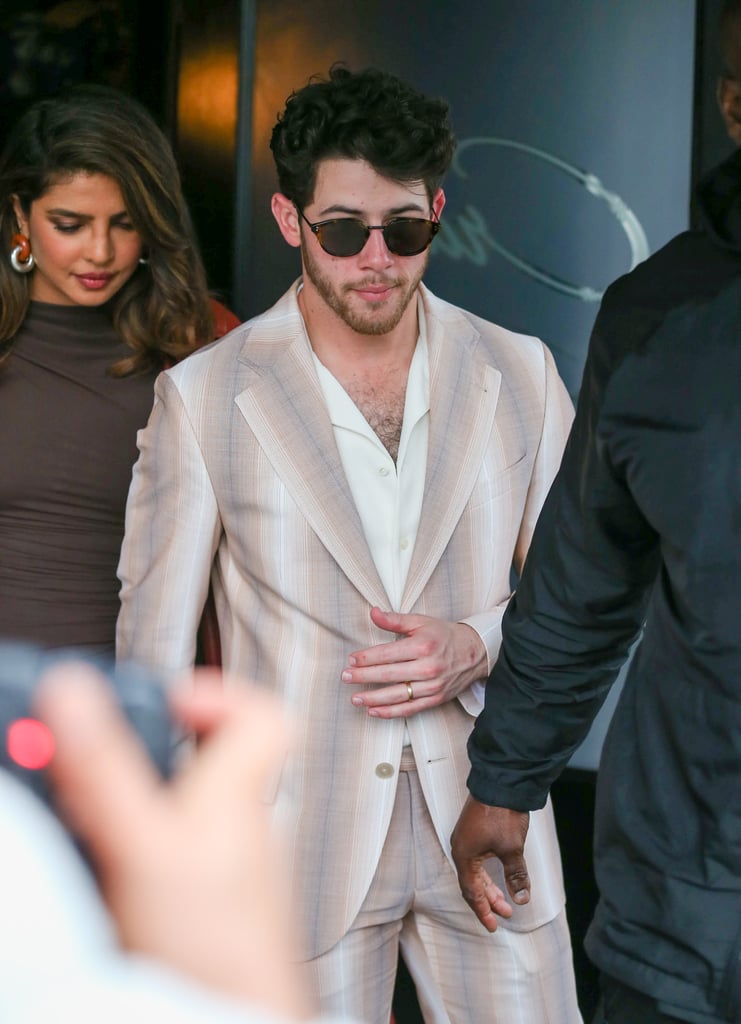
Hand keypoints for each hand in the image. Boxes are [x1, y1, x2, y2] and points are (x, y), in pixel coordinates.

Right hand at [34, 662, 312, 1020]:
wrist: (235, 1020)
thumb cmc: (208, 944)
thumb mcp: (141, 842)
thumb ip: (105, 768)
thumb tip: (74, 691)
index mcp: (238, 791)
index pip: (264, 716)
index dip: (220, 694)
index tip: (169, 699)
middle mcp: (242, 824)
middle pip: (212, 759)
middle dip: (152, 753)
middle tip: (103, 762)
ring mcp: (231, 868)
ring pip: (190, 809)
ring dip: (140, 804)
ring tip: (93, 819)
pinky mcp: (213, 906)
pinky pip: (182, 855)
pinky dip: (142, 850)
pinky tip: (109, 874)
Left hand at [343, 606, 486, 716]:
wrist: (475, 652)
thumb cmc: (444, 635)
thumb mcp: (421, 622)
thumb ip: (394, 619)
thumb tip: (372, 612)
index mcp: (423, 646)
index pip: (388, 654)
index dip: (367, 658)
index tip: (351, 660)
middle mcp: (428, 667)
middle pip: (389, 674)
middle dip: (364, 677)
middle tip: (345, 677)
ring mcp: (432, 686)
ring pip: (397, 695)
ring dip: (373, 698)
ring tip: (355, 698)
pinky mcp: (436, 699)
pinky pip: (409, 709)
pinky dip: (390, 712)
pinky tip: (373, 711)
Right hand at [450, 796, 530, 931]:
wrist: (500, 782)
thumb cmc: (501, 813)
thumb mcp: (512, 849)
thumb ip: (516, 876)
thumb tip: (522, 898)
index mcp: (464, 855)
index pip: (472, 892)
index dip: (483, 910)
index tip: (494, 925)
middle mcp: (462, 848)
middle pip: (473, 883)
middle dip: (489, 900)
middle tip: (506, 914)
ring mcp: (467, 837)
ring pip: (476, 871)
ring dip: (490, 886)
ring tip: (506, 898)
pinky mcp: (474, 830)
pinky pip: (478, 859)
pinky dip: (489, 872)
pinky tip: (499, 873)